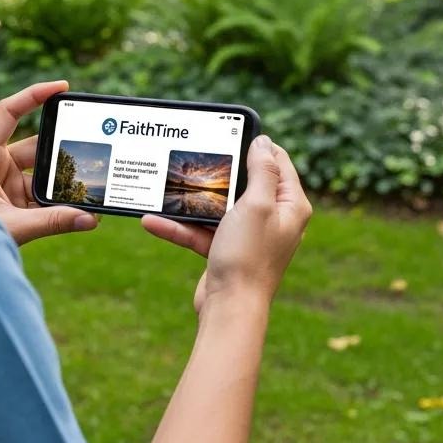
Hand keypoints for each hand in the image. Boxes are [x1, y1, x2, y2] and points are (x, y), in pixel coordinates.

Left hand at [0, 80, 99, 245]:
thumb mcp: (11, 227)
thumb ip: (52, 222)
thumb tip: (90, 219)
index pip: (7, 113)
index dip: (33, 95)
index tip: (62, 87)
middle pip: (34, 145)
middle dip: (60, 149)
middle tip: (88, 146)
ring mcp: (3, 183)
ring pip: (41, 171)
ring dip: (61, 178)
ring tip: (90, 181)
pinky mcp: (12, 201)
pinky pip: (41, 192)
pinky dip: (58, 198)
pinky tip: (79, 205)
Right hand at [141, 134, 311, 312]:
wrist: (230, 310)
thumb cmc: (248, 257)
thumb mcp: (257, 205)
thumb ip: (261, 171)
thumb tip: (263, 142)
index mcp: (290, 206)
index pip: (278, 162)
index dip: (257, 145)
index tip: (231, 132)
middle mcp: (273, 219)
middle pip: (245, 182)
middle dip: (219, 171)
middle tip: (198, 155)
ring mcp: (248, 235)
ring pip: (218, 206)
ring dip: (192, 201)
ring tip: (167, 186)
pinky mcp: (225, 250)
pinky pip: (201, 230)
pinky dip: (180, 226)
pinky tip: (153, 220)